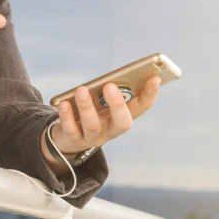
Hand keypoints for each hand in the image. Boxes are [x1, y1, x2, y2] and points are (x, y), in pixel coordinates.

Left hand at [42, 78, 161, 166]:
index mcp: (123, 117)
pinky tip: (63, 104)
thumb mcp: (101, 102)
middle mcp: (112, 130)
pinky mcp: (74, 140)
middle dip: (117, 105)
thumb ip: (108, 91)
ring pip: (93, 126)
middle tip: (110, 86)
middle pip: (122, 123)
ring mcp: (93, 138)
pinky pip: (71, 130)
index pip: (142, 108)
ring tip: (81, 90)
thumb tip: (111, 78)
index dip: (150, 95)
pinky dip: (67, 116)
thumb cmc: (90, 112)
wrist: (67, 138)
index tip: (155, 78)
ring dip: (87, 107)